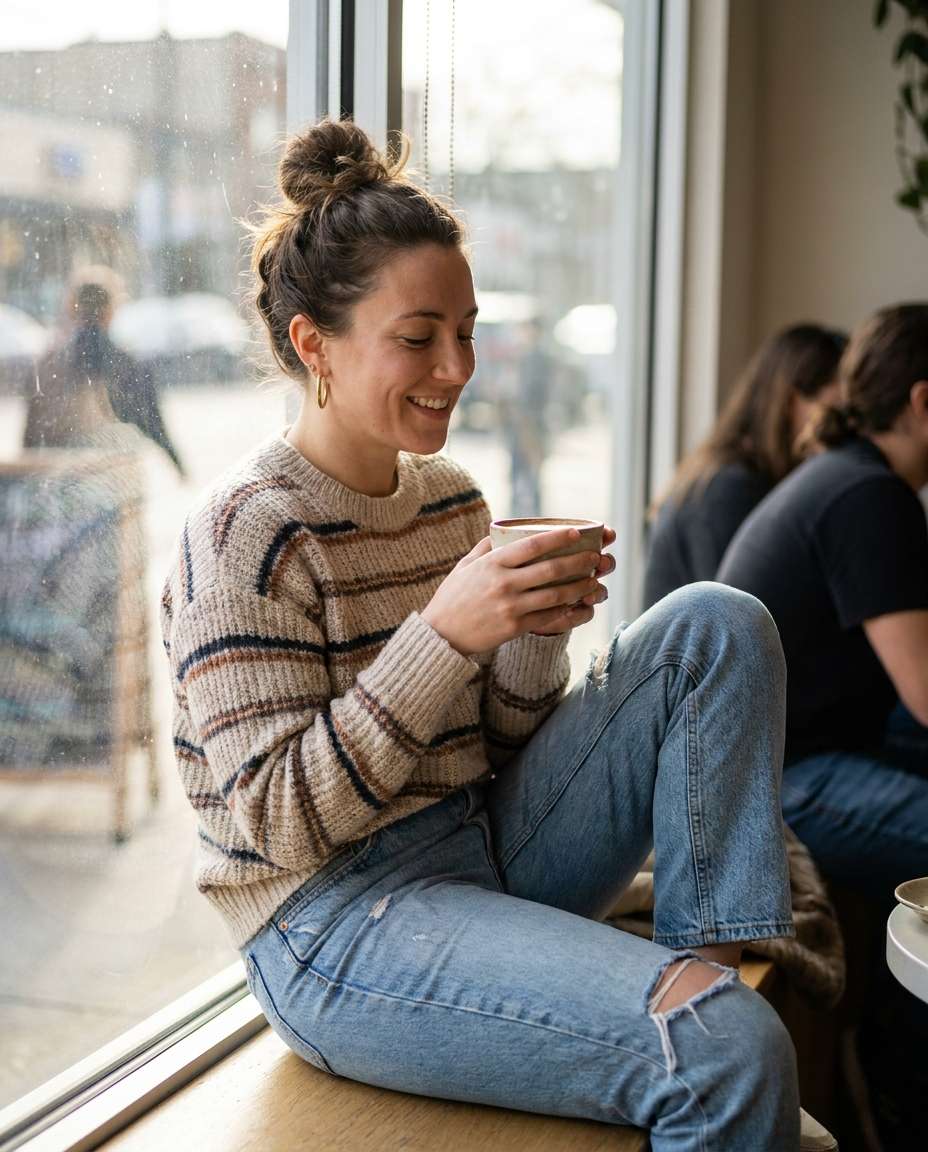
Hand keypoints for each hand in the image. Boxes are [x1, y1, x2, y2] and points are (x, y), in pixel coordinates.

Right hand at [421, 527, 607, 655]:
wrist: (441, 635)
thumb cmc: (452, 597)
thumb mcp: (464, 566)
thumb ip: (485, 548)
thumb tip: (502, 531)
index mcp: (492, 564)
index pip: (531, 545)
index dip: (557, 537)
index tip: (575, 532)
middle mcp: (504, 583)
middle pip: (551, 569)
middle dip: (578, 561)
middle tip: (595, 556)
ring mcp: (511, 607)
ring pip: (555, 594)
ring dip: (579, 586)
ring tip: (594, 580)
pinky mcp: (515, 627)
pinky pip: (548, 617)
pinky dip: (567, 610)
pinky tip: (579, 604)